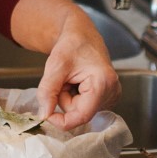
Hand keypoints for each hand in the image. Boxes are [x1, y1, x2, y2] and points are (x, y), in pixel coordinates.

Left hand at [34, 15, 120, 129]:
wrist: (82, 36)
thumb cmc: (72, 46)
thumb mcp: (55, 66)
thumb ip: (48, 91)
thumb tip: (44, 115)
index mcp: (103, 83)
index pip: (82, 115)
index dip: (62, 120)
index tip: (46, 115)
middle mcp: (112, 92)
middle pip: (79, 112)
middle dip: (65, 99)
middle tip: (63, 80)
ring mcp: (111, 96)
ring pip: (80, 110)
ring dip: (69, 98)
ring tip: (71, 79)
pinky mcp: (107, 98)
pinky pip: (84, 106)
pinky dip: (75, 97)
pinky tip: (77, 83)